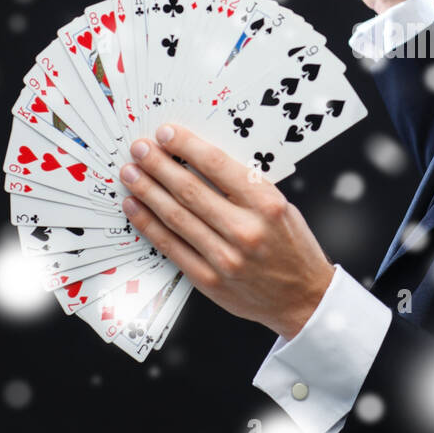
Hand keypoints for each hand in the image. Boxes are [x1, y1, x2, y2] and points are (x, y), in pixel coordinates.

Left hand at [118, 125, 335, 341]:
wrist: (302, 298)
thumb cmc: (292, 248)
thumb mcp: (281, 207)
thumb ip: (246, 187)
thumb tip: (200, 160)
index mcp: (266, 204)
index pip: (218, 165)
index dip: (186, 146)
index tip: (166, 133)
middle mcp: (245, 230)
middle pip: (189, 190)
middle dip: (158, 165)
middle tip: (140, 149)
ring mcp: (225, 258)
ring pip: (175, 217)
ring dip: (147, 192)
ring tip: (131, 174)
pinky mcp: (209, 280)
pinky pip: (171, 247)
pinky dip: (149, 225)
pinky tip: (136, 208)